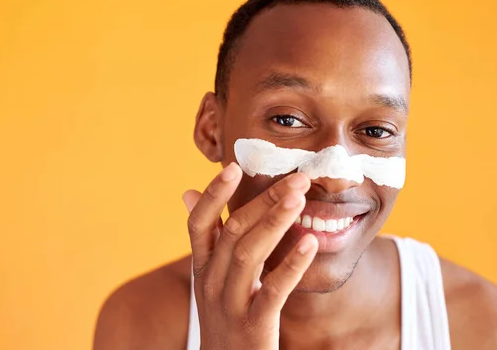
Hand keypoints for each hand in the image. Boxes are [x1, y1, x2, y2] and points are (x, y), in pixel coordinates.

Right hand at [183, 162, 317, 349]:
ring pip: (248, 254)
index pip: (199, 224)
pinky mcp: (253, 328)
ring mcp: (230, 306)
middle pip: (233, 232)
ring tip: (300, 199)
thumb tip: (186, 192)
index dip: (213, 194)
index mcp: (202, 268)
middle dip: (264, 200)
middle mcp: (210, 283)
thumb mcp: (209, 277)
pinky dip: (291, 265)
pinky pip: (273, 291)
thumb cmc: (224, 316)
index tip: (233, 167)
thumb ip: (207, 237)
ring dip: (275, 222)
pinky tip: (310, 243)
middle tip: (297, 179)